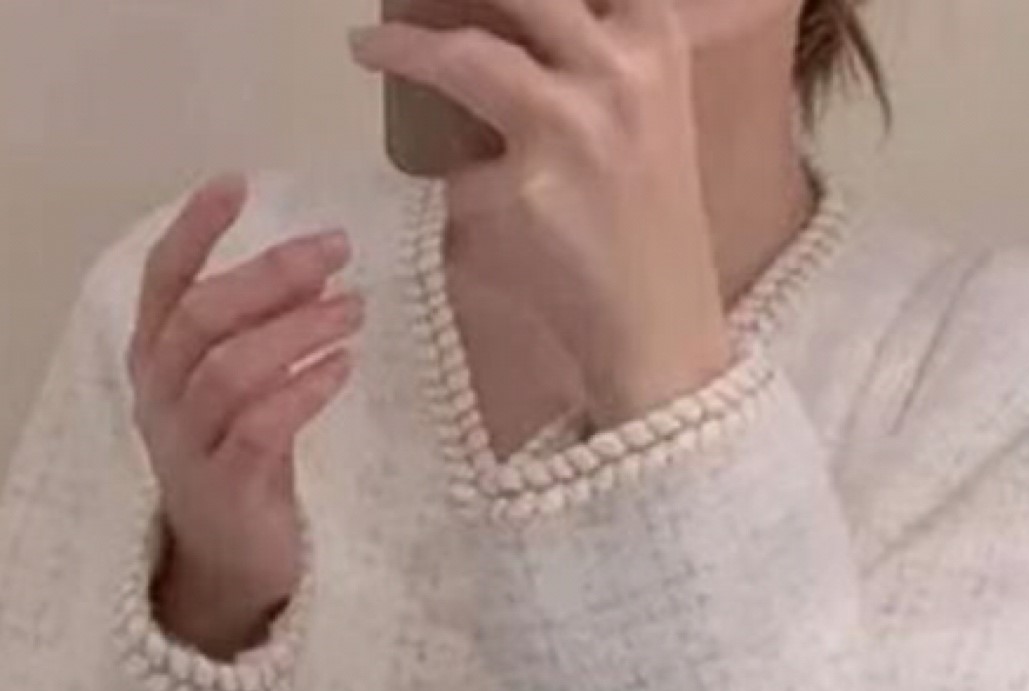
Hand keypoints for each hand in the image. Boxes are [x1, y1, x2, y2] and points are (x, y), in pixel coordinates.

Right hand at [128, 176, 363, 658]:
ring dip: (297, 330)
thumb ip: (256, 334)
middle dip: (269, 275)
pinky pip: (259, 428)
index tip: (236, 184)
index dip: (194, 231)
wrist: (228, 570)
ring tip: (353, 309)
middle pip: (202, 318)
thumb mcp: (236, 392)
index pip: (163, 283)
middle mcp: (160, 400)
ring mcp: (187, 448)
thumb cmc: (238, 467)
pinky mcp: (225, 490)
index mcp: (155, 363)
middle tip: (334, 252)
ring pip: (230, 369)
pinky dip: (303, 391)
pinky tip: (341, 368)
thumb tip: (314, 266)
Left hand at [348, 0, 731, 425]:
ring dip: (407, 49)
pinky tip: (473, 210)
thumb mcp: (641, 107)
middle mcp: (620, 67)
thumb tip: (500, 24)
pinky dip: (463, 189)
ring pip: (469, 56)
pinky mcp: (529, 189)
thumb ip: (585, 51)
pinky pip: (465, 170)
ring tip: (368, 48)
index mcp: (654, 36)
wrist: (660, 321)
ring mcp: (573, 125)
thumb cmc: (648, 219)